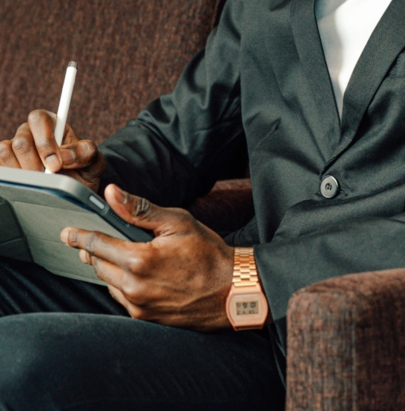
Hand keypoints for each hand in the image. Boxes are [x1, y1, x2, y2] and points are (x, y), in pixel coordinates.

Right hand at [0, 109, 105, 191]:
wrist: (73, 192)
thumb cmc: (82, 171)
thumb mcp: (93, 161)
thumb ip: (85, 153)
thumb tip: (65, 157)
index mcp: (52, 123)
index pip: (39, 118)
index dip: (45, 142)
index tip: (56, 165)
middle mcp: (30, 133)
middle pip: (21, 141)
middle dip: (36, 165)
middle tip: (49, 179)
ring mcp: (14, 149)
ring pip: (6, 154)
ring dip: (24, 173)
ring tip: (41, 182)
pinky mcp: (5, 165)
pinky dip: (13, 179)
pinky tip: (28, 185)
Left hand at [60, 184, 234, 331]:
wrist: (232, 291)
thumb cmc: (208, 253)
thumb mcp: (177, 222)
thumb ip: (140, 209)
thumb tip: (113, 193)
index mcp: (139, 260)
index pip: (98, 245)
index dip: (80, 237)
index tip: (67, 233)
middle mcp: (134, 287)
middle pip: (99, 265)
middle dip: (93, 251)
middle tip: (88, 241)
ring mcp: (139, 306)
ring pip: (108, 283)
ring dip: (107, 267)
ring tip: (113, 254)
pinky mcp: (146, 317)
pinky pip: (122, 297)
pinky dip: (120, 283)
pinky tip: (132, 273)